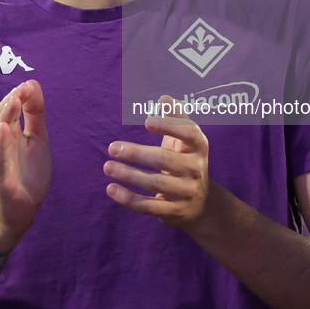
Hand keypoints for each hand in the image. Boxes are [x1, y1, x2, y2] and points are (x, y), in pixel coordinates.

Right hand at [0, 80, 51, 243]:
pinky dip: (1, 144)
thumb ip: (35, 115)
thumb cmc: (28, 174)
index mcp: (8, 134)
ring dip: (5, 116)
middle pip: (1, 118)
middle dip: (11, 101)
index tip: (29, 84)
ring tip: (14, 100)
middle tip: (22, 88)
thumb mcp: (37, 139)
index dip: (17, 96)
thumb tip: (32, 84)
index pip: (9, 110)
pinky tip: (4, 131)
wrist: (22, 210)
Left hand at [104, 95, 208, 226]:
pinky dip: (128, 198)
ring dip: (129, 175)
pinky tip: (111, 189)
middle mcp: (196, 169)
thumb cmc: (186, 160)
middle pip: (165, 159)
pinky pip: (149, 206)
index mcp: (199, 146)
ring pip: (155, 183)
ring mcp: (186, 192)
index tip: (146, 121)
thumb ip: (176, 117)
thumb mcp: (186, 139)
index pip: (188, 133)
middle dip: (136, 153)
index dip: (169, 125)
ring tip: (107, 166)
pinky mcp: (174, 211)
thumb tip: (165, 97)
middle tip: (112, 148)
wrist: (201, 203)